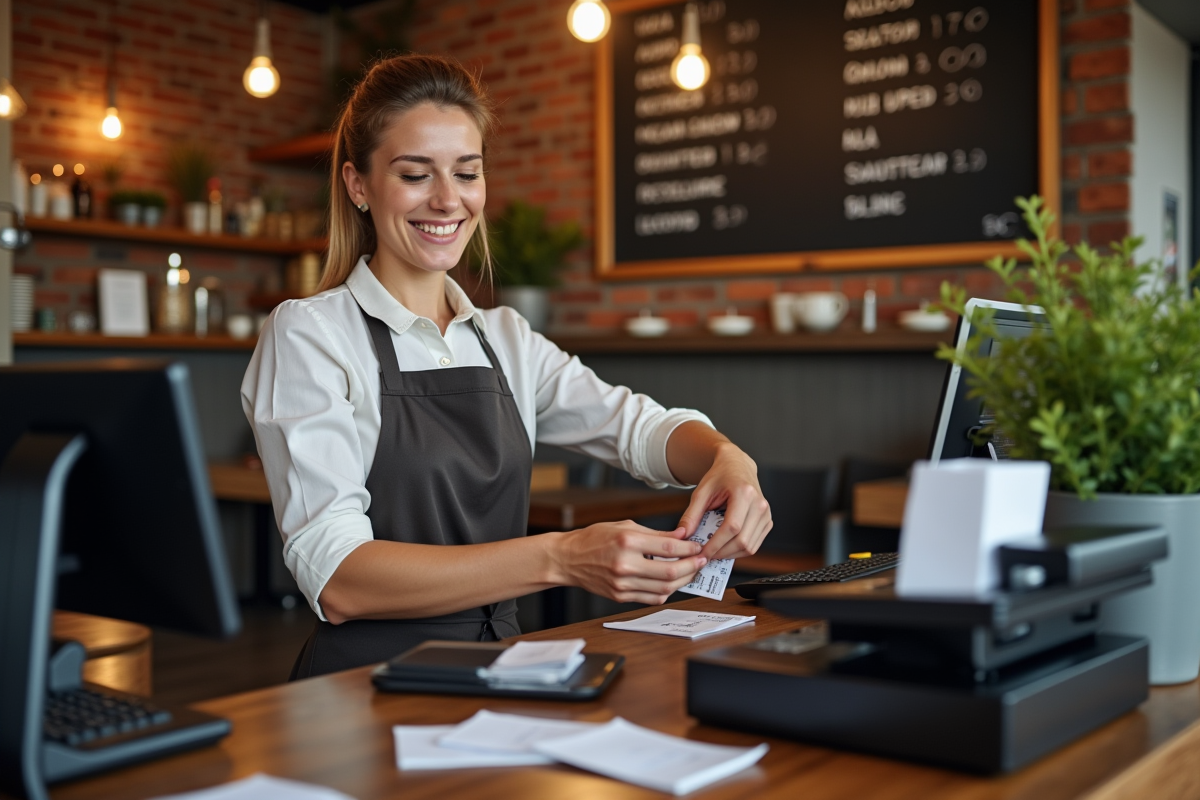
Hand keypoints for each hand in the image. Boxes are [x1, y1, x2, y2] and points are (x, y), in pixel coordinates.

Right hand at [548, 521, 706, 604]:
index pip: (668, 547)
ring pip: (664, 587)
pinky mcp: (620, 596)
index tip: (698, 546)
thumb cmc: (594, 538)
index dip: (689, 548)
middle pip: (670, 571)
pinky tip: (672, 582)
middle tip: (701, 560)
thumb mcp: (624, 526)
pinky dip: (666, 591)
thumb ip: (655, 534)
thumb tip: (681, 536)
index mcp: (627, 542)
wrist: (568, 559)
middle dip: (691, 566)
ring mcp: (622, 584)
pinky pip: (651, 598)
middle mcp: (625, 564)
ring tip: (690, 571)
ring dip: (683, 580)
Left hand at [678, 443, 771, 560]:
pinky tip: (725, 547)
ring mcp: (766, 514)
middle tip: (705, 555)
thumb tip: (682, 536)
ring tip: (714, 552)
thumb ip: (691, 515)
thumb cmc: (719, 477)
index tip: (701, 553)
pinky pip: (754, 545)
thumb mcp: (701, 492)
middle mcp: (760, 504)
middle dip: (721, 553)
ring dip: (730, 554)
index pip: (732, 527)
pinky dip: (739, 551)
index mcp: (744, 493)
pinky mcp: (767, 522)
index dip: (716, 544)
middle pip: (742, 541)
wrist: (736, 466)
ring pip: (750, 547)